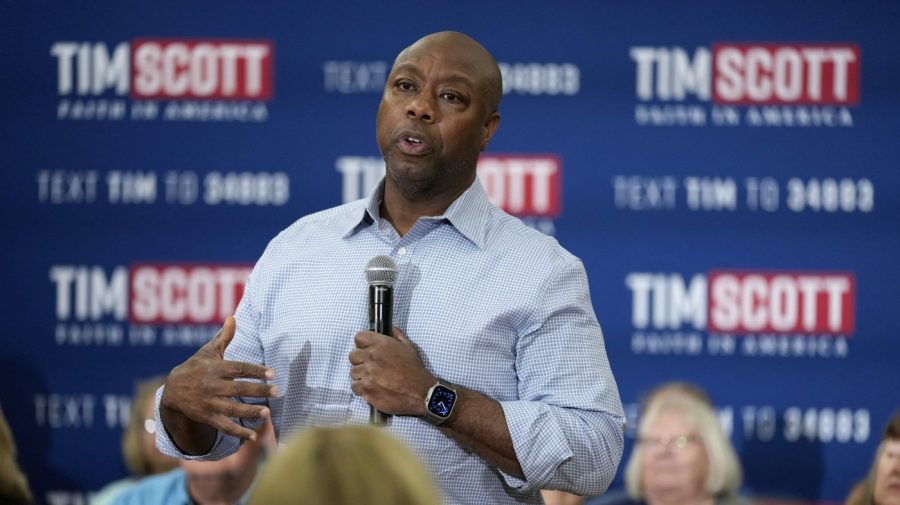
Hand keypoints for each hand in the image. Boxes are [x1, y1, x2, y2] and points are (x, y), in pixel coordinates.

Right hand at [160, 316, 277, 443]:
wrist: (172, 391)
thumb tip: (233, 316)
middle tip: (277, 391)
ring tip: (267, 413)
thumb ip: (223, 337)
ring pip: (232, 408)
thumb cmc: (195, 367)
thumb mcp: (207, 351)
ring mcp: (209, 402)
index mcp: (215, 368)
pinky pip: (224, 426)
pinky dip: (238, 432)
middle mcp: (212, 385)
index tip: (272, 372)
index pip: (239, 368)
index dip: (256, 370)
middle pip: (239, 388)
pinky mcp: (206, 417)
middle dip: (259, 390)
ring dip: (250, 412)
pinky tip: (253, 436)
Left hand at [348, 327, 434, 415]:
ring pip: (353, 372)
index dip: (362, 344)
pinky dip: (361, 388)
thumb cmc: (414, 370)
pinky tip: (372, 387)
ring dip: (361, 375)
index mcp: (380, 344)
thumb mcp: (408, 347)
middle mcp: (372, 357)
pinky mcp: (366, 389)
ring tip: (373, 379)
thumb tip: (390, 329)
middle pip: (352, 356)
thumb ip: (396, 335)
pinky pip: (355, 387)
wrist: (419, 391)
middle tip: (370, 366)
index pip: (358, 337)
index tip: (366, 349)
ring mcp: (367, 374)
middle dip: (360, 361)